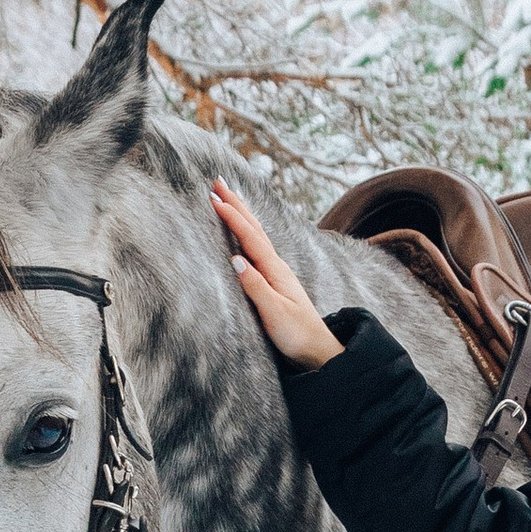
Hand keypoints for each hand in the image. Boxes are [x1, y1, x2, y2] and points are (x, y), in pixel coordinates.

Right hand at [209, 178, 341, 369]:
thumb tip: (235, 259)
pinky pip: (258, 247)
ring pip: (257, 234)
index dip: (232, 217)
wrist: (317, 350)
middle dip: (236, 204)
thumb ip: (255, 286)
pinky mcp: (274, 280)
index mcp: (275, 270)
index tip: (214, 197)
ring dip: (242, 214)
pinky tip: (246, 232)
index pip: (250, 237)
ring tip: (229, 197)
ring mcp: (277, 272)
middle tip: (218, 181)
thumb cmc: (296, 334)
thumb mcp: (274, 313)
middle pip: (254, 228)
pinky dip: (248, 231)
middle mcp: (277, 266)